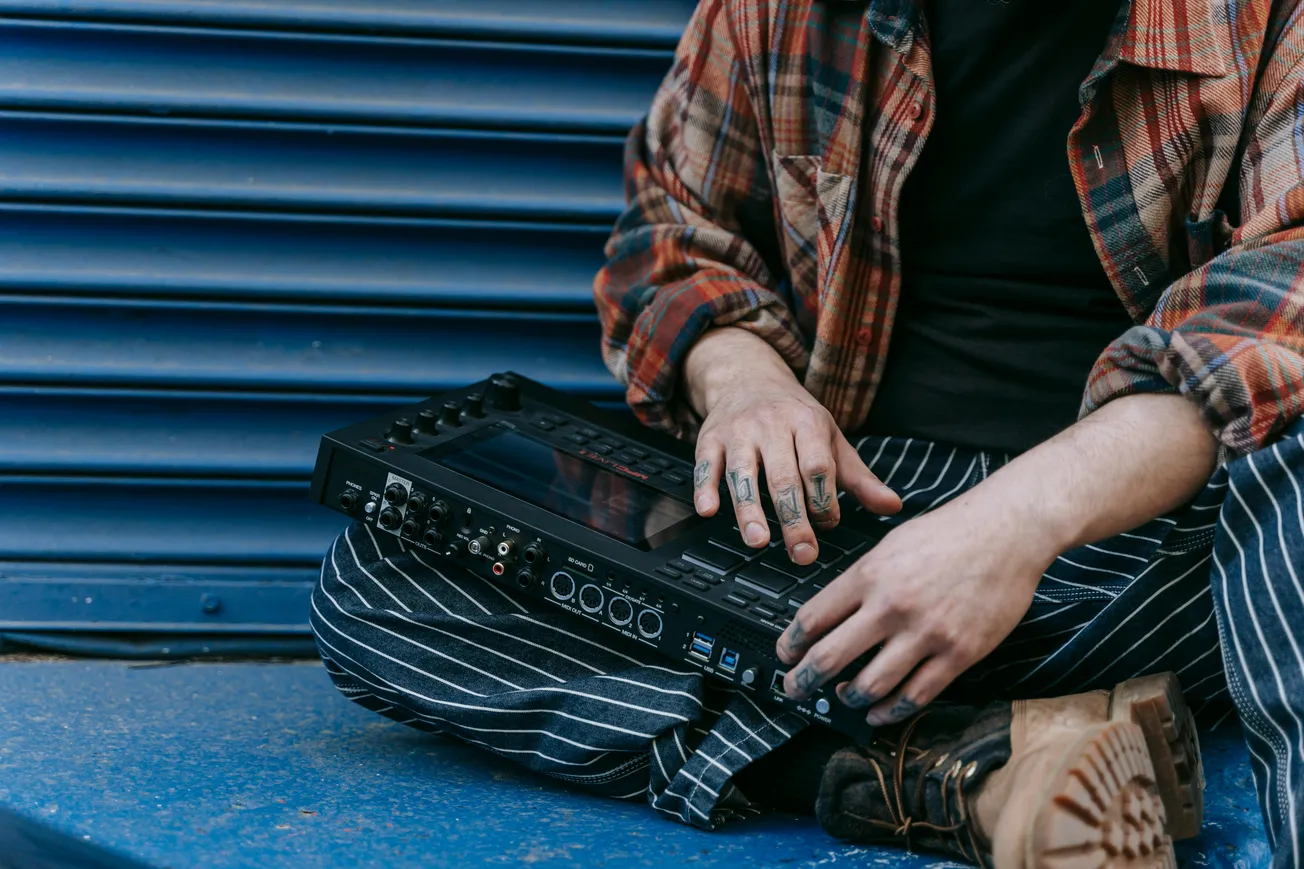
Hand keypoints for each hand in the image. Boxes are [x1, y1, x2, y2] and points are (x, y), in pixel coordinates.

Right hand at [684, 328, 900, 563]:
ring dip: (749, 508)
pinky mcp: (709, 440)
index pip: (818, 465)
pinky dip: (705, 488)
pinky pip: (705, 466)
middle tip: (802, 552)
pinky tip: (708, 511)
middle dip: (793, 517)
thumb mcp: (831, 439)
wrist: (748, 378)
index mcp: (807, 423)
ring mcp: (738, 432)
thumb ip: (858, 478)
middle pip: (783, 476)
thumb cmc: (795, 418)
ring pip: (743, 473)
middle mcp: (771, 425)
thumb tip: (893, 506)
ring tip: (757, 540)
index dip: (824, 498)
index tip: (828, 525)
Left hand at [776, 495, 1053, 723]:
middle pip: (830, 657)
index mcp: (869, 575)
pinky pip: (916, 695)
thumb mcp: (889, 545)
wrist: (1005, 531)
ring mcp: (926, 633)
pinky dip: (891, 711)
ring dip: (848, 698)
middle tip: (794, 689)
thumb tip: (830, 614)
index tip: (784, 655)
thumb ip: (860, 580)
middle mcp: (891, 606)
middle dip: (803, 680)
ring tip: (841, 697)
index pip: (812, 618)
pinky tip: (879, 712)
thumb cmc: (949, 533)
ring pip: (870, 685)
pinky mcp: (959, 653)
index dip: (790, 644)